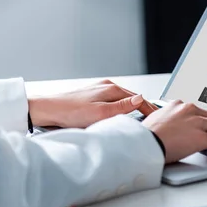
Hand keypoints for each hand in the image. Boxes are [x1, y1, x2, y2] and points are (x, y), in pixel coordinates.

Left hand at [28, 79, 157, 127]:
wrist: (48, 111)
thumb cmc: (70, 112)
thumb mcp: (101, 113)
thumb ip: (123, 106)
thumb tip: (141, 99)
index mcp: (111, 89)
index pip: (139, 99)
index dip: (150, 109)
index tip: (159, 118)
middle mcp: (106, 86)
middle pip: (132, 98)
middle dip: (143, 108)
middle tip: (153, 120)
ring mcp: (98, 91)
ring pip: (122, 100)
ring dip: (132, 108)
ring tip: (141, 118)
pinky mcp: (91, 97)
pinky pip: (112, 102)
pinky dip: (120, 108)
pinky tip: (120, 115)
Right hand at [142, 100, 206, 163]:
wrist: (143, 144)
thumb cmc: (145, 136)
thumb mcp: (154, 121)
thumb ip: (166, 121)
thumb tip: (168, 129)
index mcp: (177, 105)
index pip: (198, 111)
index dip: (206, 120)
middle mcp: (189, 110)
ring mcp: (197, 123)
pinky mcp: (202, 138)